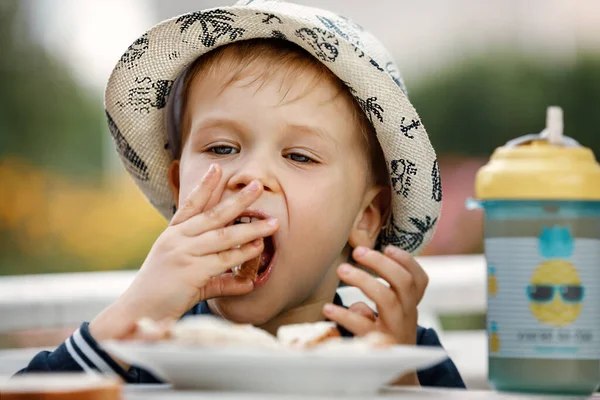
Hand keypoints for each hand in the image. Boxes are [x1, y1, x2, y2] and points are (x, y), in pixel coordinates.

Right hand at [90, 164, 278, 340]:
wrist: (137, 313)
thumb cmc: (160, 294)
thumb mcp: (186, 276)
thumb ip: (218, 276)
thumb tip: (247, 281)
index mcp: (172, 235)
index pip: (191, 204)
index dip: (205, 186)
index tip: (218, 167)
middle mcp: (177, 239)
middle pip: (213, 215)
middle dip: (238, 200)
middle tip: (257, 186)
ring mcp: (183, 254)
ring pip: (224, 237)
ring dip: (250, 230)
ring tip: (272, 223)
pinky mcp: (190, 272)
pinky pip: (223, 261)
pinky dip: (242, 256)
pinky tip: (257, 249)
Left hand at [322, 246, 428, 384]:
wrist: (395, 371)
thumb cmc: (387, 330)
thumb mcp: (391, 312)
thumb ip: (382, 291)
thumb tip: (359, 273)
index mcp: (411, 304)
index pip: (420, 279)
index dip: (407, 261)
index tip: (388, 247)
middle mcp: (407, 314)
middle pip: (404, 283)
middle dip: (381, 264)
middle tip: (358, 252)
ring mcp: (394, 328)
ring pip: (386, 299)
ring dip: (363, 281)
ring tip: (341, 270)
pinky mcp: (377, 343)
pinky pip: (362, 326)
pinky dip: (344, 314)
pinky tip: (328, 308)